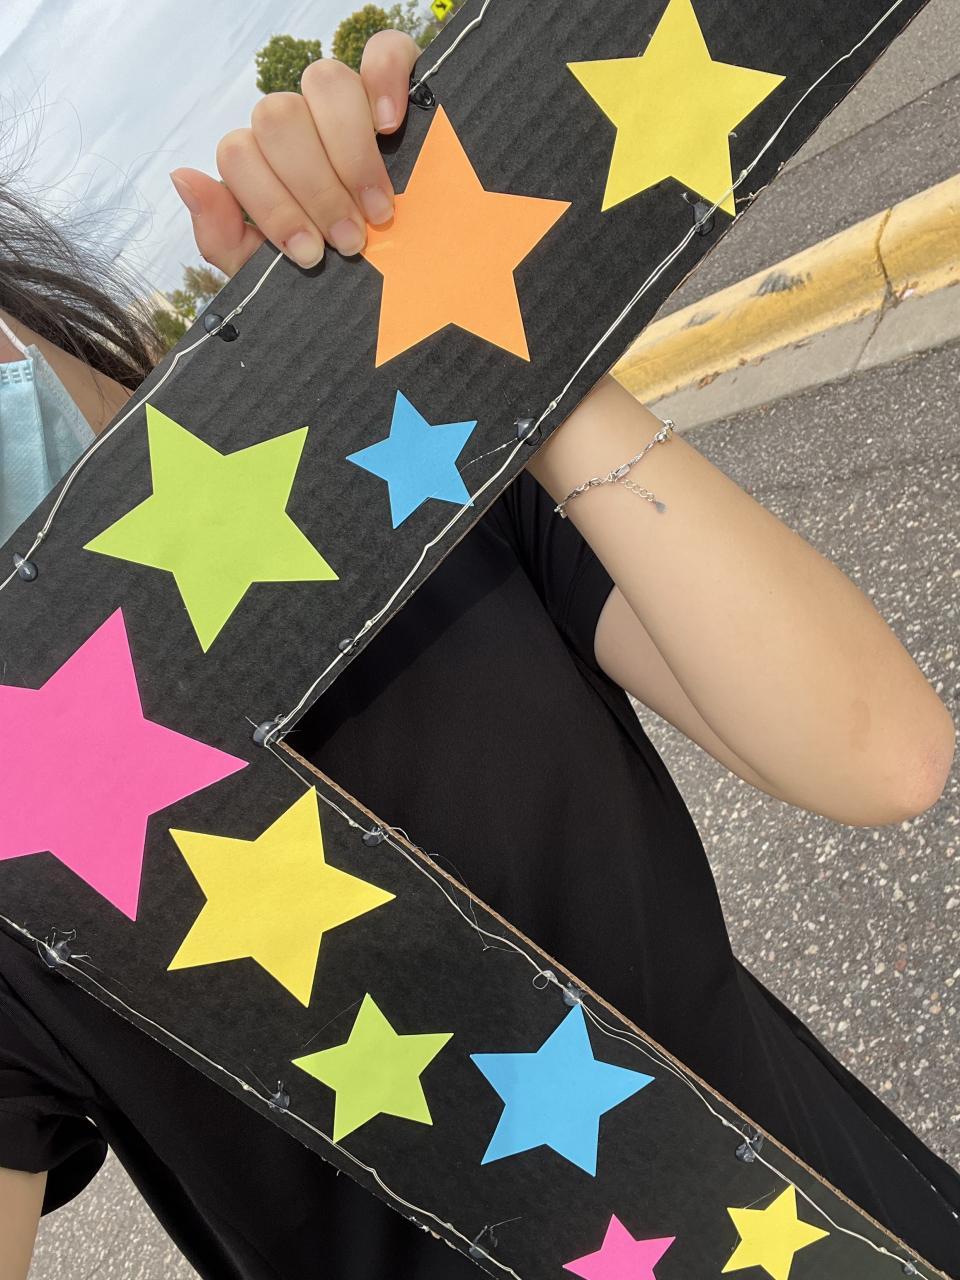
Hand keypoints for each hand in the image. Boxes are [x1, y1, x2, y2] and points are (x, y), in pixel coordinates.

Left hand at [168, 31, 419, 278]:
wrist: (406, 285)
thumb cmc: (336, 272)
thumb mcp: (270, 273)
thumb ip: (222, 236)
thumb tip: (184, 177)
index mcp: (262, 161)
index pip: (238, 153)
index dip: (272, 206)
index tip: (311, 255)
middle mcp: (296, 122)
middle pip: (277, 117)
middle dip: (315, 189)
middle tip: (351, 242)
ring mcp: (343, 99)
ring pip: (324, 80)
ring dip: (351, 153)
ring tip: (379, 210)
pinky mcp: (394, 81)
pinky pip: (385, 51)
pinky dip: (386, 82)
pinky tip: (392, 127)